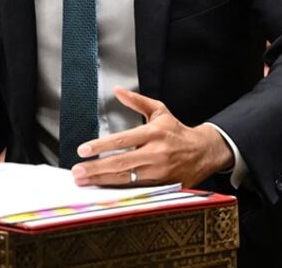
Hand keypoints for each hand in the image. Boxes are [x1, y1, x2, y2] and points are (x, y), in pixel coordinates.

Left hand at [70, 87, 231, 188]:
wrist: (204, 152)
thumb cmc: (177, 131)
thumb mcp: (160, 111)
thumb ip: (137, 101)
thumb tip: (118, 90)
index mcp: (154, 133)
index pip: (122, 140)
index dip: (101, 146)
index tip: (83, 150)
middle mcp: (156, 154)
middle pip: (121, 163)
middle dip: (96, 169)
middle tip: (77, 171)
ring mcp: (159, 172)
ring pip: (127, 179)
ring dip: (102, 181)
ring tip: (83, 181)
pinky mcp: (162, 186)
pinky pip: (136, 189)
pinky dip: (118, 189)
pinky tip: (102, 188)